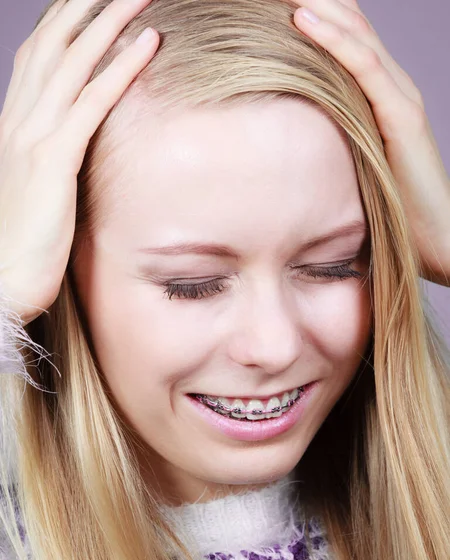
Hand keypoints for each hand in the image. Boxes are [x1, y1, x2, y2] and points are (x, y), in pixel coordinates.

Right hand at [0, 0, 158, 324]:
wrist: (3, 283)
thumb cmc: (25, 244)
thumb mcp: (39, 190)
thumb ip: (54, 159)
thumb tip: (80, 145)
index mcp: (14, 126)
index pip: (39, 58)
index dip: (65, 22)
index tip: (94, 1)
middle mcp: (18, 121)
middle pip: (55, 46)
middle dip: (88, 7)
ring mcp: (32, 139)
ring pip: (74, 63)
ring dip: (109, 21)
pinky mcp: (53, 162)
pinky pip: (92, 104)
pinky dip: (121, 70)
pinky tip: (147, 44)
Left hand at [293, 0, 449, 286]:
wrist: (436, 238)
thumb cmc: (392, 211)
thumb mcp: (351, 167)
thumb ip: (330, 145)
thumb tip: (283, 151)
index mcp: (377, 98)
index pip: (346, 42)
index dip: (315, 14)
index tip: (271, 3)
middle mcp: (392, 89)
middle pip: (350, 27)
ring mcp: (400, 99)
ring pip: (357, 36)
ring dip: (319, 5)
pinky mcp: (402, 117)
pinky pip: (365, 68)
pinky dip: (335, 41)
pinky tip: (303, 19)